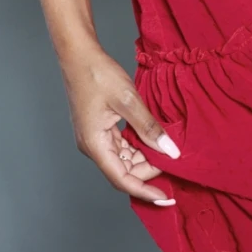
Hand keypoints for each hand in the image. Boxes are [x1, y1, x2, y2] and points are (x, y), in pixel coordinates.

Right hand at [59, 41, 179, 205]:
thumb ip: (149, 128)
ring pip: (123, 158)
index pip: (122, 179)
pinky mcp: (99, 128)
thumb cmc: (98, 74)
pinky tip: (151, 138)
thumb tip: (169, 151)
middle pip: (123, 170)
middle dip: (148, 170)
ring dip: (143, 157)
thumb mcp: (129, 100)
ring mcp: (95, 137)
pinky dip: (137, 145)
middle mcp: (92, 146)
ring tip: (165, 150)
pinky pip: (120, 145)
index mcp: (95, 145)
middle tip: (172, 160)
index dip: (145, 191)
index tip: (165, 197)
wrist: (79, 55)